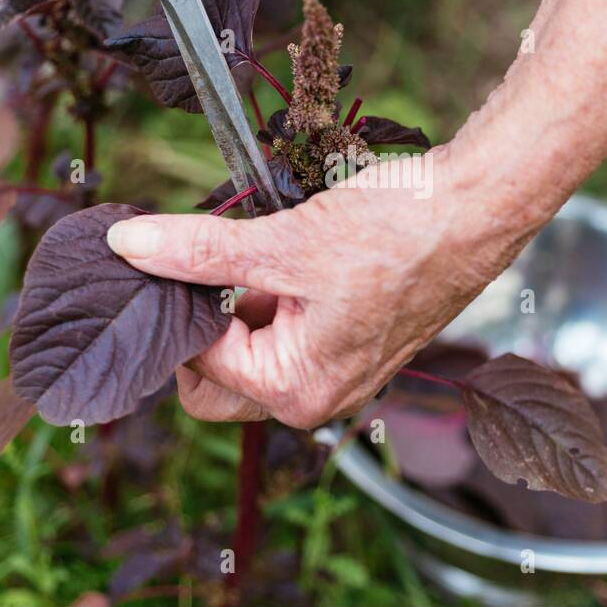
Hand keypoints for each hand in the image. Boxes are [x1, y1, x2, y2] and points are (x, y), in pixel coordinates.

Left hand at [105, 148, 528, 427]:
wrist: (476, 209)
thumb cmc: (396, 231)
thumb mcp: (283, 241)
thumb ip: (199, 250)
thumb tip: (129, 245)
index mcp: (297, 390)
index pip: (197, 363)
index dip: (178, 306)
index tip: (170, 253)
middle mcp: (318, 397)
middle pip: (219, 380)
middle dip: (205, 321)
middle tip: (206, 258)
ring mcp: (339, 373)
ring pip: (253, 353)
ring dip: (240, 304)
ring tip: (260, 247)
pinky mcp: (353, 345)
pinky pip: (290, 336)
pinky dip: (274, 299)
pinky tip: (288, 252)